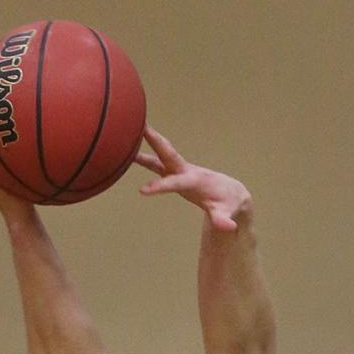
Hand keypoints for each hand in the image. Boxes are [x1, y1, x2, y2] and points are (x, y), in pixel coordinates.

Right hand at [135, 126, 250, 230]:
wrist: (229, 191)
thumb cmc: (227, 203)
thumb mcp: (226, 213)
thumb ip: (223, 219)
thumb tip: (228, 226)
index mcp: (194, 180)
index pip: (175, 182)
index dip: (160, 186)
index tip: (142, 191)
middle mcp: (185, 170)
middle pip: (168, 154)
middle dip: (155, 141)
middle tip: (141, 126)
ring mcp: (178, 169)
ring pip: (160, 154)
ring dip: (146, 143)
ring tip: (124, 132)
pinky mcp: (173, 172)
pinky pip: (156, 161)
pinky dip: (143, 156)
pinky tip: (127, 153)